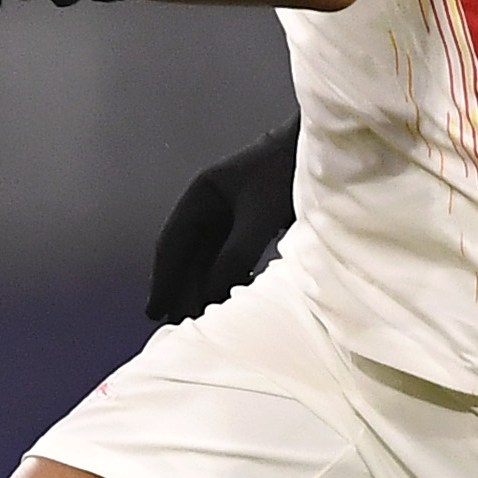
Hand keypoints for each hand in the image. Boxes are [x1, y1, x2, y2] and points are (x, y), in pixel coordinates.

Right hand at [148, 118, 299, 324]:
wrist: (322, 153)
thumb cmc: (284, 175)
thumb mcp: (257, 217)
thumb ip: (233, 256)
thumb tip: (210, 294)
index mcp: (201, 194)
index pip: (173, 242)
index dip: (163, 278)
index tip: (155, 309)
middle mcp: (211, 204)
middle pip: (189, 253)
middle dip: (183, 288)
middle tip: (177, 324)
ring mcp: (232, 213)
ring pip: (210, 257)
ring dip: (204, 286)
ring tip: (199, 318)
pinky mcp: (254, 222)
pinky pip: (231, 256)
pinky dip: (227, 277)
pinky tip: (228, 297)